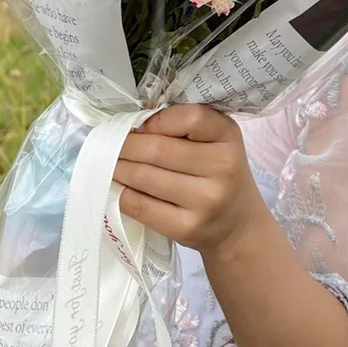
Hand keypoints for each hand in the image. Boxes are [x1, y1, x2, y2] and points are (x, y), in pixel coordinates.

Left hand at [113, 105, 268, 256]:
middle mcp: (222, 168)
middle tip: (109, 143)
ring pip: (144, 176)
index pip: (190, 118)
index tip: (140, 126)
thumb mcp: (215, 139)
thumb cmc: (218, 172)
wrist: (238, 224)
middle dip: (125, 144)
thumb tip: (132, 125)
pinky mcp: (187, 228)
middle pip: (158, 149)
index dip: (156, 120)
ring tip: (109, 163)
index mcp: (228, 136)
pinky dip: (120, 193)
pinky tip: (117, 186)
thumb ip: (183, 125)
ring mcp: (205, 201)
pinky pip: (140, 206)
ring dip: (117, 167)